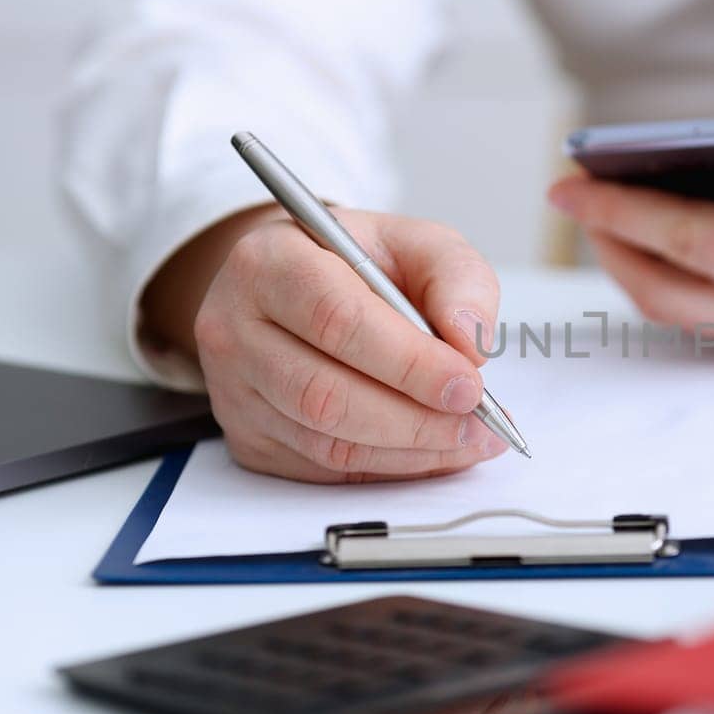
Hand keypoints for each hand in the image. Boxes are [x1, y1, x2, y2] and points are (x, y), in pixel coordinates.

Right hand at [149, 208, 507, 481]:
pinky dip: (390, 467)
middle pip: (325, 394)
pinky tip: (433, 451)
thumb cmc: (358, 264)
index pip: (337, 321)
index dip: (410, 362)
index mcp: (269, 262)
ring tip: (469, 439)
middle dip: (416, 419)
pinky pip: (324, 469)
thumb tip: (471, 341)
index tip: (469, 384)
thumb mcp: (416, 244)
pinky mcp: (249, 438)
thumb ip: (456, 279)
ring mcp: (234, 391)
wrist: (297, 287)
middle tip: (479, 423)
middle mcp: (234, 328)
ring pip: (325, 442)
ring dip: (410, 450)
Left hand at [548, 94, 713, 354]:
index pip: (691, 241)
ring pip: (682, 311)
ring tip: (602, 211)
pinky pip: (710, 312)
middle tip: (573, 193)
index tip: (572, 182)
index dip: (622, 209)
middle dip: (611, 242)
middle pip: (667, 291)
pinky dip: (672, 274)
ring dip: (635, 263)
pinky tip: (658, 232)